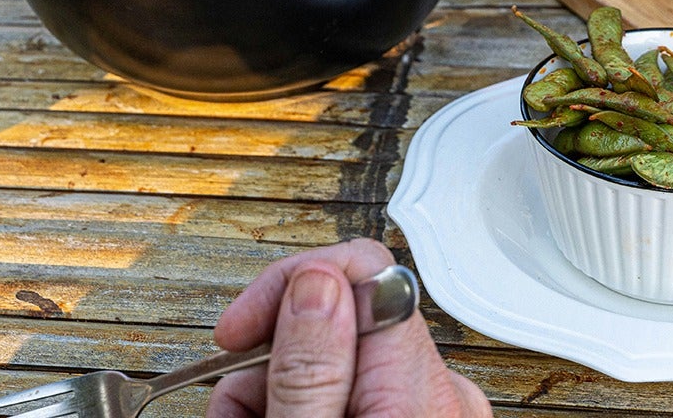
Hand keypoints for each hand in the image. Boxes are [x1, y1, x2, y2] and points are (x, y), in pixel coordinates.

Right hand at [206, 239, 490, 417]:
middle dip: (267, 354)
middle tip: (232, 404)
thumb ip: (311, 367)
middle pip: (336, 319)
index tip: (238, 330)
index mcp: (421, 391)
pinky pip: (351, 392)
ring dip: (273, 386)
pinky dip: (303, 404)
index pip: (362, 270)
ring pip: (334, 358)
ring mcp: (430, 411)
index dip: (287, 286)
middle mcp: (440, 394)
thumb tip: (314, 278)